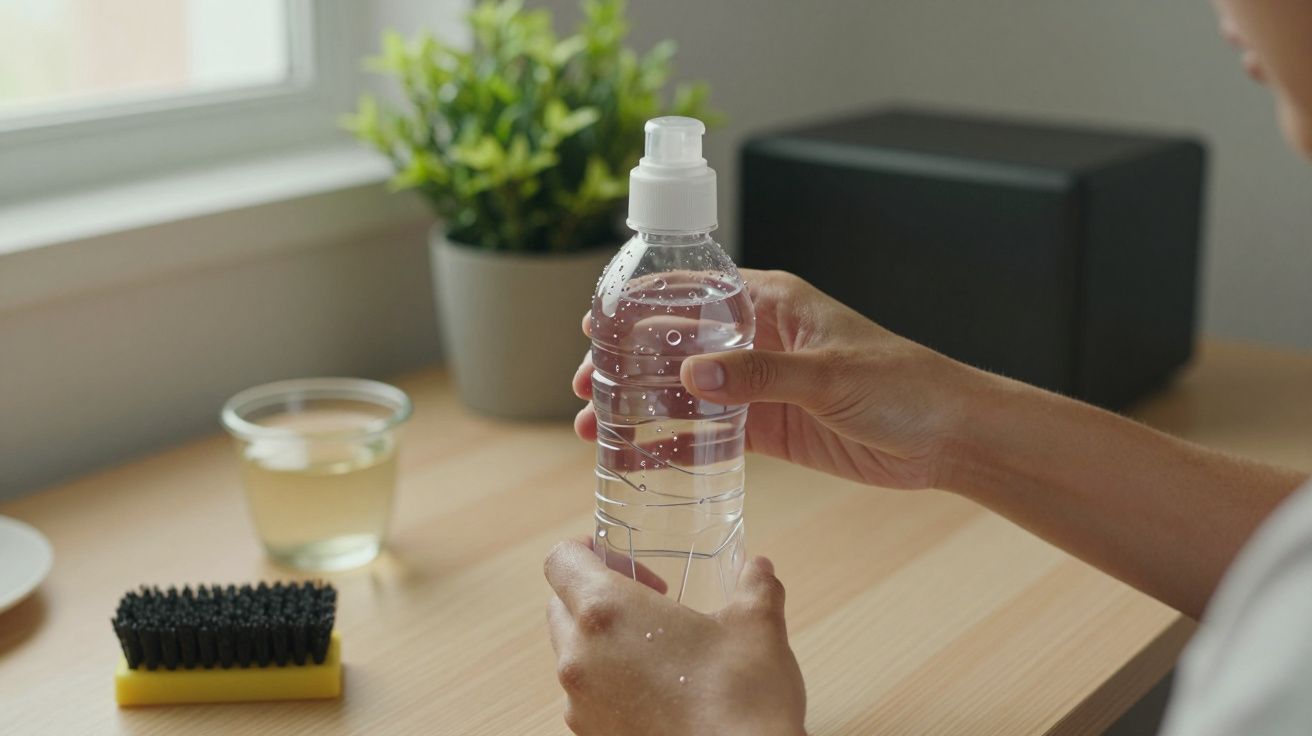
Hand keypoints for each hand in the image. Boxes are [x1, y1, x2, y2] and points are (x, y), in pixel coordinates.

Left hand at [544, 540, 805, 735]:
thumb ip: (755, 587)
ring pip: (572, 657)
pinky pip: (588, 700)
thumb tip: (760, 569)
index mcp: (605, 612)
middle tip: (649, 604)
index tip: (628, 561)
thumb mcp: (758, 626)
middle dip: (596, 597)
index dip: (587, 550)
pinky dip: (611, 687)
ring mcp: (580, 706)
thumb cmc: (743, 697)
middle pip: (560, 607)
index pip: (560, 561)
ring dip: (603, 645)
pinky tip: (661, 695)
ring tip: (659, 653)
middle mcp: (578, 658)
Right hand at [573, 269, 987, 489]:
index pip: (691, 291)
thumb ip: (760, 375)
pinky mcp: (767, 429)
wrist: (946, 436)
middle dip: (627, 361)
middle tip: (586, 384)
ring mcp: (758, 386)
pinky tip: (638, 456)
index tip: (596, 323)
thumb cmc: (902, 383)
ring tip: (593, 426)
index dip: (639, 303)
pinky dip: (672, 444)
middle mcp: (757, 340)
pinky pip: (708, 434)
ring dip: (640, 406)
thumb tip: (694, 373)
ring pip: (684, 392)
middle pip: (674, 343)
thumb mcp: (829, 372)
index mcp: (771, 302)